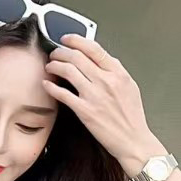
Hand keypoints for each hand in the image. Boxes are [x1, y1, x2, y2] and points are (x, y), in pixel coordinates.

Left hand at [41, 33, 162, 170]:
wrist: (133, 141)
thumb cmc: (132, 118)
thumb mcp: (130, 87)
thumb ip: (115, 71)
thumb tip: (101, 59)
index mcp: (118, 73)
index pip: (94, 48)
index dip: (76, 40)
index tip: (67, 39)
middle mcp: (106, 81)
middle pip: (77, 56)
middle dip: (61, 51)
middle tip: (55, 53)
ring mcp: (95, 96)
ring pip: (68, 70)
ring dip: (54, 65)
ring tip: (50, 67)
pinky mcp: (85, 111)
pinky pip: (63, 94)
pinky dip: (51, 86)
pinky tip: (47, 84)